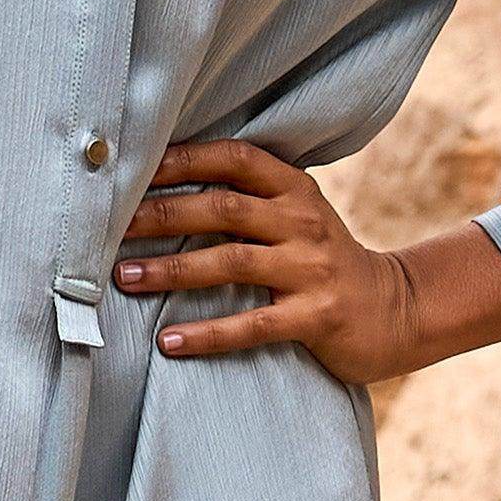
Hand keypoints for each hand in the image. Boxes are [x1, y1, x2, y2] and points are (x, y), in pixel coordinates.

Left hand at [114, 139, 500, 386]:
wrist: (395, 311)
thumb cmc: (323, 263)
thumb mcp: (296, 218)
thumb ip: (247, 201)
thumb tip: (161, 191)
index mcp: (294, 189)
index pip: (233, 159)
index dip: (181, 159)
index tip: (129, 167)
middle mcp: (303, 222)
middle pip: (222, 208)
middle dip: (160, 215)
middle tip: (105, 228)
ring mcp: (312, 269)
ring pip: (230, 262)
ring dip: (171, 270)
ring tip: (123, 278)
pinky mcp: (317, 316)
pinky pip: (253, 325)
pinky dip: (207, 334)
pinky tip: (168, 342)